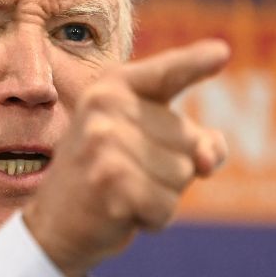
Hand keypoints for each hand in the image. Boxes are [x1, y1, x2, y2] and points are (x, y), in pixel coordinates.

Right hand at [23, 39, 230, 276]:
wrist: (53, 224)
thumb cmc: (107, 176)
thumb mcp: (145, 144)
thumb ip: (192, 140)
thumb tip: (207, 159)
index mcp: (112, 88)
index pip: (167, 73)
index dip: (195, 63)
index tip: (222, 53)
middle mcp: (106, 107)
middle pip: (190, 140)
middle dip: (173, 168)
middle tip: (128, 174)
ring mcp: (105, 144)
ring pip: (183, 174)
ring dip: (163, 194)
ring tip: (124, 191)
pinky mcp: (111, 184)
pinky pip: (167, 205)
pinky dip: (154, 218)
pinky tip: (122, 212)